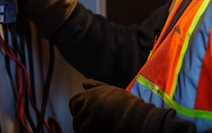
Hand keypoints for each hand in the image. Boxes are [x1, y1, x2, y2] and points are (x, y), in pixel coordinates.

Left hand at [69, 79, 195, 132]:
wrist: (139, 119)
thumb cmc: (128, 106)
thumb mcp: (112, 92)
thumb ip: (96, 87)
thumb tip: (84, 83)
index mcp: (91, 95)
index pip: (73, 103)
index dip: (77, 110)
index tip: (85, 115)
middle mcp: (88, 106)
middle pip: (75, 118)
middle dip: (81, 122)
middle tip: (92, 126)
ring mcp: (90, 120)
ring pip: (80, 128)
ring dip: (86, 130)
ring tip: (100, 129)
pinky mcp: (91, 131)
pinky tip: (102, 131)